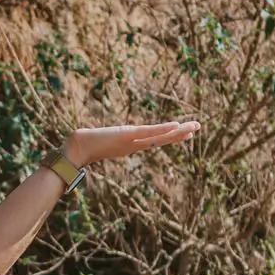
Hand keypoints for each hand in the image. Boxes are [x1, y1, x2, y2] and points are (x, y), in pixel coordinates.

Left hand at [64, 121, 199, 166]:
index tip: (186, 132)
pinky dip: (163, 130)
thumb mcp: (100, 141)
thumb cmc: (84, 146)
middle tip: (198, 128)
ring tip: (194, 127)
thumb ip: (104, 141)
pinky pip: (149, 133)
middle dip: (180, 134)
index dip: (171, 136)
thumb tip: (99, 138)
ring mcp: (133, 142)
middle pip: (162, 139)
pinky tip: (176, 125)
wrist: (76, 149)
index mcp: (131, 145)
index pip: (155, 140)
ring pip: (160, 137)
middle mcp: (135, 145)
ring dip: (178, 131)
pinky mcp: (128, 137)